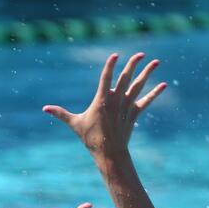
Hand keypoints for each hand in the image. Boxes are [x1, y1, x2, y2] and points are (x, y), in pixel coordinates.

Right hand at [42, 53, 165, 156]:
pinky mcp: (134, 114)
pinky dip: (155, 93)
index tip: (115, 55)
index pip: (106, 78)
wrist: (108, 153)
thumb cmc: (90, 138)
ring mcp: (126, 107)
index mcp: (101, 101)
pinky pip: (146, 101)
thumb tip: (44, 109)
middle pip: (126, 78)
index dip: (110, 66)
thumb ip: (60, 114)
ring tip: (156, 62)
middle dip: (133, 64)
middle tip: (140, 54)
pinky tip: (164, 84)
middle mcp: (116, 101)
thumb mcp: (74, 124)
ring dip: (148, 73)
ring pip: (138, 86)